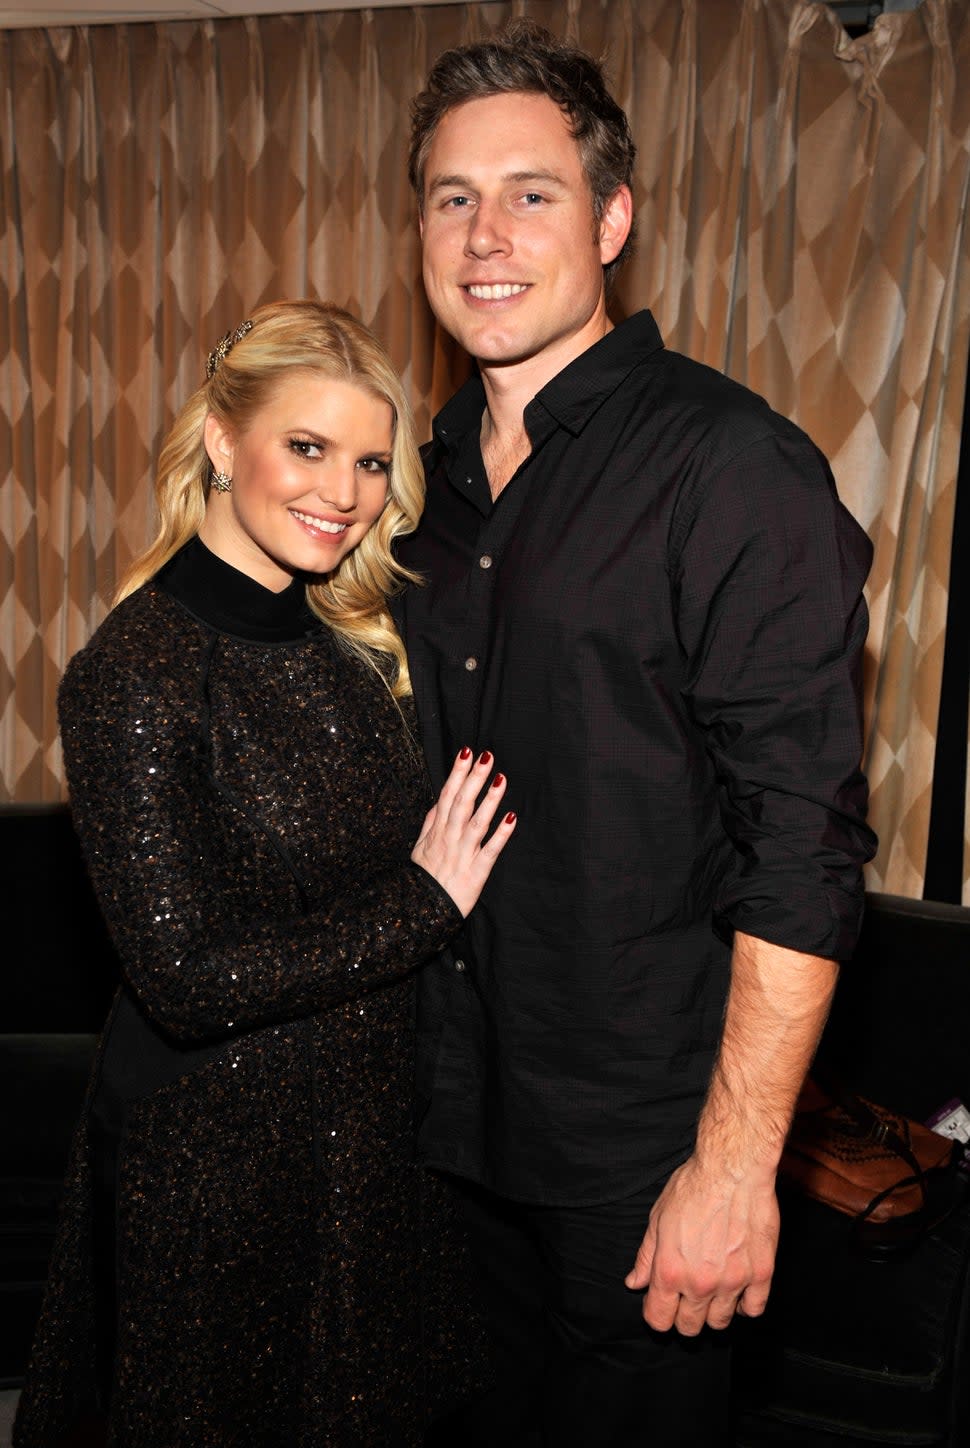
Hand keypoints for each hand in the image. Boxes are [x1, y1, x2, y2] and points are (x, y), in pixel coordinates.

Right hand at [411, 748, 515, 916]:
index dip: (457, 772)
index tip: (467, 751)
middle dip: (474, 778)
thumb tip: (437, 802)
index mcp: (437, 830)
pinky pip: (490, 850)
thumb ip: (430, 823)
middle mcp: (449, 838)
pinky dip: (501, 835)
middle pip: (462, 802)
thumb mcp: (419, 848)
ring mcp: (463, 853)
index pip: (447, 794)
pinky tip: (511, 819)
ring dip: (489, 800)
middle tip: (487, 755)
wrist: (422, 911)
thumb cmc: (423, 879)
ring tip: (500, 779)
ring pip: (477, 822)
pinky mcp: (476, 871)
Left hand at [624, 1154, 777, 1334]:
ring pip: (720, 1322)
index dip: (657, 1315)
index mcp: (670, 1271)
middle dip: (684, 1316)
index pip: (659, 1319)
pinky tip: (738, 1290)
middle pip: (689, 1326)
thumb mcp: (658, 1218)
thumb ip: (646, 1257)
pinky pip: (754, 1309)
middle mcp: (700, 1283)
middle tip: (687, 1298)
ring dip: (713, 1312)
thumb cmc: (693, 1187)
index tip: (662, 1306)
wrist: (733, 1169)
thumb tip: (634, 1283)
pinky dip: (745, 1305)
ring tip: (713, 1291)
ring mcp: (733, 1282)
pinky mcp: (761, 1274)